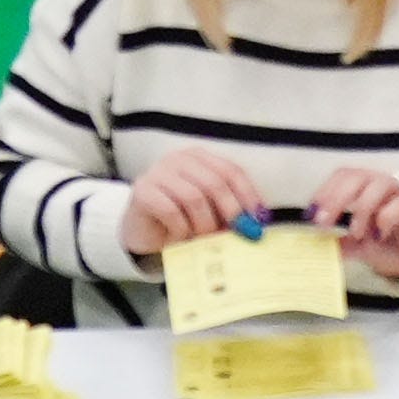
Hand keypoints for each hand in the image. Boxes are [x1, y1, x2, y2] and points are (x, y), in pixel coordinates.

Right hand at [114, 146, 274, 255]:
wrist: (140, 229)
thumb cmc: (179, 219)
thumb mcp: (207, 211)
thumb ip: (226, 210)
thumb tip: (254, 224)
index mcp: (200, 157)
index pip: (231, 170)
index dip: (248, 194)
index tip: (258, 218)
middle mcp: (180, 159)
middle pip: (215, 182)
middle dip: (231, 211)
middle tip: (238, 234)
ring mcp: (159, 172)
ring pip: (194, 197)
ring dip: (204, 225)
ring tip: (206, 241)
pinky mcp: (142, 190)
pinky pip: (170, 210)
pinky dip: (181, 229)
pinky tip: (181, 239)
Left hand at [309, 163, 398, 285]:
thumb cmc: (389, 246)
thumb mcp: (359, 248)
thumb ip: (341, 244)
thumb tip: (318, 246)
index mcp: (364, 189)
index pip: (342, 176)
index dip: (325, 191)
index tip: (311, 214)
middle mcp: (381, 186)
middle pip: (356, 176)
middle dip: (335, 198)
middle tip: (323, 224)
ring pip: (379, 183)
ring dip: (361, 209)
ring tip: (355, 234)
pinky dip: (386, 218)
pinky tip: (379, 235)